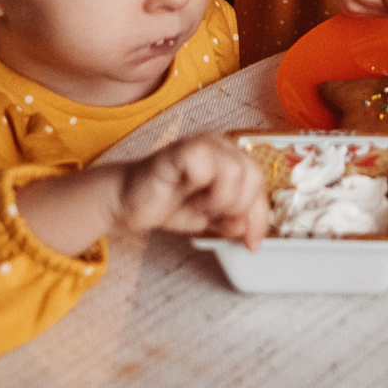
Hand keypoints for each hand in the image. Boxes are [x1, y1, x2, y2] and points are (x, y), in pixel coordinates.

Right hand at [14, 132, 269, 255]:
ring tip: (202, 207)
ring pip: (238, 169)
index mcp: (231, 156)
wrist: (127, 203)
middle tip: (219, 220)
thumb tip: (249, 230)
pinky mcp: (181, 150)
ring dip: (223, 200)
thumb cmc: (168, 203)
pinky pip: (207, 165)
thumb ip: (234, 220)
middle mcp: (220, 144)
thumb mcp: (211, 218)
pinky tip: (190, 197)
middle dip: (241, 208)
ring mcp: (201, 143)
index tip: (252, 244)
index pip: (260, 182)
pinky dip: (204, 189)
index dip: (260, 216)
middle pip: (254, 174)